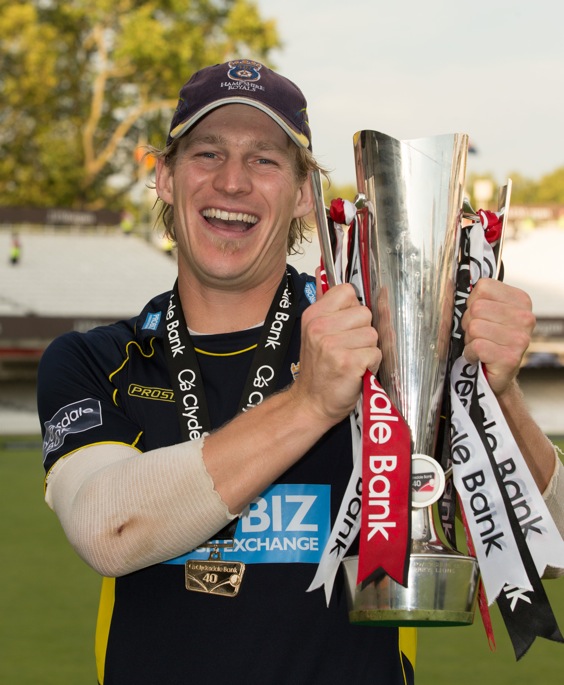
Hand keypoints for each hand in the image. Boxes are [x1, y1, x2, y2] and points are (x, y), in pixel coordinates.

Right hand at [292, 279, 380, 424]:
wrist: (310, 403)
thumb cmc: (318, 369)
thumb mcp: (313, 331)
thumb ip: (323, 301)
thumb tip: (320, 269)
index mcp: (313, 315)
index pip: (348, 292)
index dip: (352, 310)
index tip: (344, 327)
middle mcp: (320, 328)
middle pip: (366, 313)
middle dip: (363, 332)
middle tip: (348, 348)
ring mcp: (333, 345)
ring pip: (373, 334)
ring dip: (368, 349)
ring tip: (352, 360)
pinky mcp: (348, 363)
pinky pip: (376, 353)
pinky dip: (371, 365)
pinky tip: (357, 371)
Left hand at [461, 278, 535, 395]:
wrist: (496, 375)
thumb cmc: (488, 340)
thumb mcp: (484, 313)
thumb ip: (473, 297)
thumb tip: (447, 282)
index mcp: (520, 300)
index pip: (483, 287)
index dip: (472, 303)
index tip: (481, 316)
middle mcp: (525, 317)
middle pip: (477, 308)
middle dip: (469, 323)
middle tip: (479, 335)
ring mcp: (520, 338)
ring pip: (474, 327)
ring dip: (470, 340)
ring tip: (480, 346)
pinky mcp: (510, 358)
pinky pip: (476, 346)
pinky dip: (470, 353)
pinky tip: (479, 357)